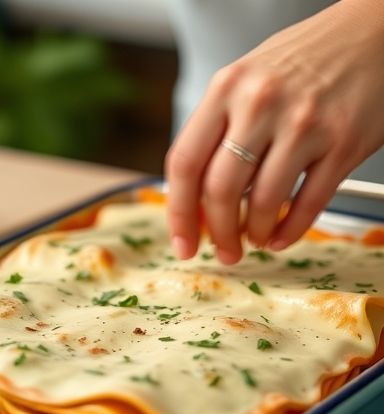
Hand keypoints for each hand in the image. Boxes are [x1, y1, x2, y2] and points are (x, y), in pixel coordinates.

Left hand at [164, 0, 383, 263]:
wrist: (371, 33)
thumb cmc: (301, 61)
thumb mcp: (243, 82)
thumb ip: (216, 131)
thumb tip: (192, 196)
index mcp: (226, 89)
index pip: (184, 163)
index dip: (178, 212)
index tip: (181, 240)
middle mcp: (260, 104)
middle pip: (219, 190)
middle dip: (217, 232)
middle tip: (222, 250)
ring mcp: (304, 124)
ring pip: (263, 201)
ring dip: (254, 233)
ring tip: (254, 238)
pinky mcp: (344, 142)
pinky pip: (308, 202)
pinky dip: (290, 230)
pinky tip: (281, 236)